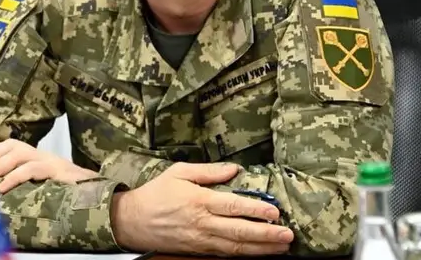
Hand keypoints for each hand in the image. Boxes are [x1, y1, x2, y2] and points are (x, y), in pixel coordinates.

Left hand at [0, 138, 98, 192]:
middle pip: (10, 146)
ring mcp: (51, 161)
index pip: (7, 146)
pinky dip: (14, 177)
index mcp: (37, 157)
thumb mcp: (43, 187)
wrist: (102, 197)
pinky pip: (32, 168)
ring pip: (18, 153)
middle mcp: (42, 155)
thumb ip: (24, 185)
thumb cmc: (70, 195)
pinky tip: (2, 187)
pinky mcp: (58, 171)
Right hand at [110, 162, 293, 256]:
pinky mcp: (197, 250)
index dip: (256, 209)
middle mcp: (202, 223)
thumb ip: (209, 170)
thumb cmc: (155, 193)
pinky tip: (258, 253)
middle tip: (288, 235)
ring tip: (281, 247)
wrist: (132, 220)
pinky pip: (224, 255)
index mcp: (199, 200)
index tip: (274, 211)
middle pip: (239, 231)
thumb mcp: (179, 172)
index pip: (233, 206)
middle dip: (266, 234)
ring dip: (261, 248)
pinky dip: (243, 255)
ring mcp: (200, 240)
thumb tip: (234, 168)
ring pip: (235, 248)